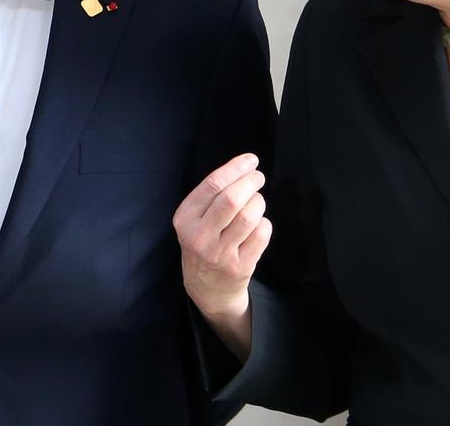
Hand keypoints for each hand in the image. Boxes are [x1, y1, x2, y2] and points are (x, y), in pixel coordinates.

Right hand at [173, 153, 270, 356]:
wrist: (207, 289)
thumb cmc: (203, 244)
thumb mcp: (193, 221)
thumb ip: (211, 197)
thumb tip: (243, 169)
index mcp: (185, 219)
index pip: (212, 185)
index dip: (235, 168)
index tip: (250, 160)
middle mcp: (199, 236)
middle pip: (231, 199)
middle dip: (250, 182)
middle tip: (258, 177)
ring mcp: (220, 254)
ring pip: (248, 216)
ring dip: (258, 202)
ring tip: (256, 201)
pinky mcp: (240, 267)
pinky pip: (261, 235)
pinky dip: (264, 223)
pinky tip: (258, 223)